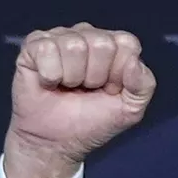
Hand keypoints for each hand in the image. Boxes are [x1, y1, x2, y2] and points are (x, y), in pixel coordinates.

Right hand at [5, 23, 155, 177]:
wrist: (55, 142)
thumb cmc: (91, 122)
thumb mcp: (130, 109)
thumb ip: (144, 85)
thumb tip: (134, 60)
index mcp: (114, 46)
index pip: (127, 43)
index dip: (119, 73)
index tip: (109, 90)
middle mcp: (88, 35)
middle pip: (102, 43)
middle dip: (95, 76)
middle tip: (85, 89)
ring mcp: (60, 37)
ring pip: (74, 45)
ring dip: (72, 77)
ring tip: (67, 87)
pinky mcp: (34, 45)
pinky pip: (47, 50)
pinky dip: (50, 75)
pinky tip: (49, 83)